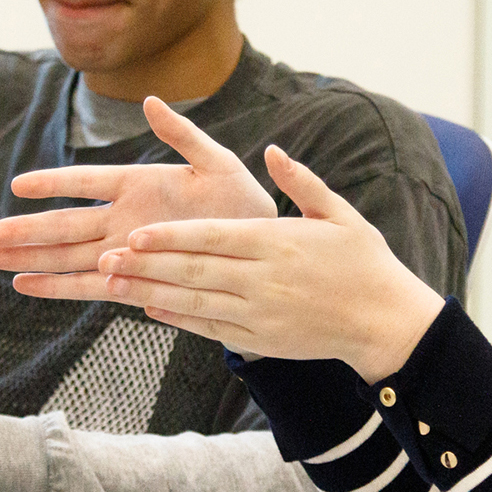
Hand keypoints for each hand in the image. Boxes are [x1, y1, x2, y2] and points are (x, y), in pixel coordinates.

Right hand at [0, 97, 276, 299]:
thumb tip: (151, 101)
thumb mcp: (216, 161)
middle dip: (25, 231)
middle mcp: (124, 218)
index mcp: (139, 184)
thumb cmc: (242, 200)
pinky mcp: (135, 278)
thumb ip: (182, 134)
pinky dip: (59, 287)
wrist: (261, 247)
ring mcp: (126, 250)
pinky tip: (26, 288)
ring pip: (69, 256)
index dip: (53, 183)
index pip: (86, 182)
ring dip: (31, 259)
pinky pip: (91, 285)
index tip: (18, 184)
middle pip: (65, 225)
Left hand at [93, 145, 446, 382]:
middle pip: (193, 270)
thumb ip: (302, 181)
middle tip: (104, 256)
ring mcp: (260, 314)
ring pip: (193, 302)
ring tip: (112, 283)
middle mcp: (262, 280)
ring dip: (149, 292)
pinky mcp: (262, 340)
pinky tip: (150, 308)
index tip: (135, 232)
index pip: (211, 237)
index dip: (170, 235)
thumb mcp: (340, 213)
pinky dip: (178, 319)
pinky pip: (211, 329)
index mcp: (277, 243)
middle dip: (145, 264)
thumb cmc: (365, 262)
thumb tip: (273, 150)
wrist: (386, 322)